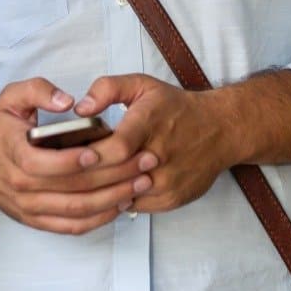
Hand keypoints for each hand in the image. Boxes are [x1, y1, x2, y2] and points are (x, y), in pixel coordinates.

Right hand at [0, 79, 156, 234]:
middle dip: (113, 176)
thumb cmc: (0, 128)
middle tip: (144, 162)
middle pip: (72, 188)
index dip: (74, 160)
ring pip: (76, 211)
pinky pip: (71, 227)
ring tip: (141, 183)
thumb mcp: (11, 98)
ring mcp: (29, 208)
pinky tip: (121, 205)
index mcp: (14, 154)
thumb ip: (38, 91)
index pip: (45, 164)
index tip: (101, 151)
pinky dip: (99, 219)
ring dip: (113, 199)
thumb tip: (67, 101)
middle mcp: (21, 187)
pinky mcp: (37, 221)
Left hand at [75, 74, 236, 214]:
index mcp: (149, 123)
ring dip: (101, 191)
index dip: (91, 156)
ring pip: (123, 196)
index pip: (116, 148)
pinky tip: (111, 188)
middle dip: (87, 177)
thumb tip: (80, 108)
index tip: (74, 156)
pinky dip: (119, 199)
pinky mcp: (173, 198)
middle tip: (69, 174)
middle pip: (115, 176)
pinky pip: (134, 206)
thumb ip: (107, 89)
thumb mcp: (142, 85)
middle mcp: (161, 155)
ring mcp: (168, 181)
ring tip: (85, 183)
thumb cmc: (176, 107)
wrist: (221, 130)